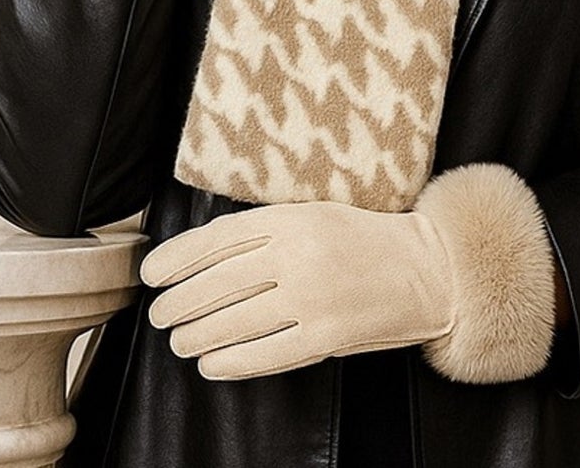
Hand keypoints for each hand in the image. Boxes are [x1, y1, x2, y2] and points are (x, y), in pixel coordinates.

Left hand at [141, 200, 454, 379]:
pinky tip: (211, 364)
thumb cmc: (364, 239)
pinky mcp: (325, 337)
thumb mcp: (314, 215)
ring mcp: (311, 298)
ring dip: (198, 335)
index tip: (152, 274)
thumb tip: (205, 256)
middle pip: (218, 283)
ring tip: (179, 341)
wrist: (427, 270)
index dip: (177, 258)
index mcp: (291, 218)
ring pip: (235, 321)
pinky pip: (265, 353)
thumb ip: (266, 230)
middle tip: (160, 315)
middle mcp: (297, 255)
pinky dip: (231, 361)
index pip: (218, 240)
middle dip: (180, 302)